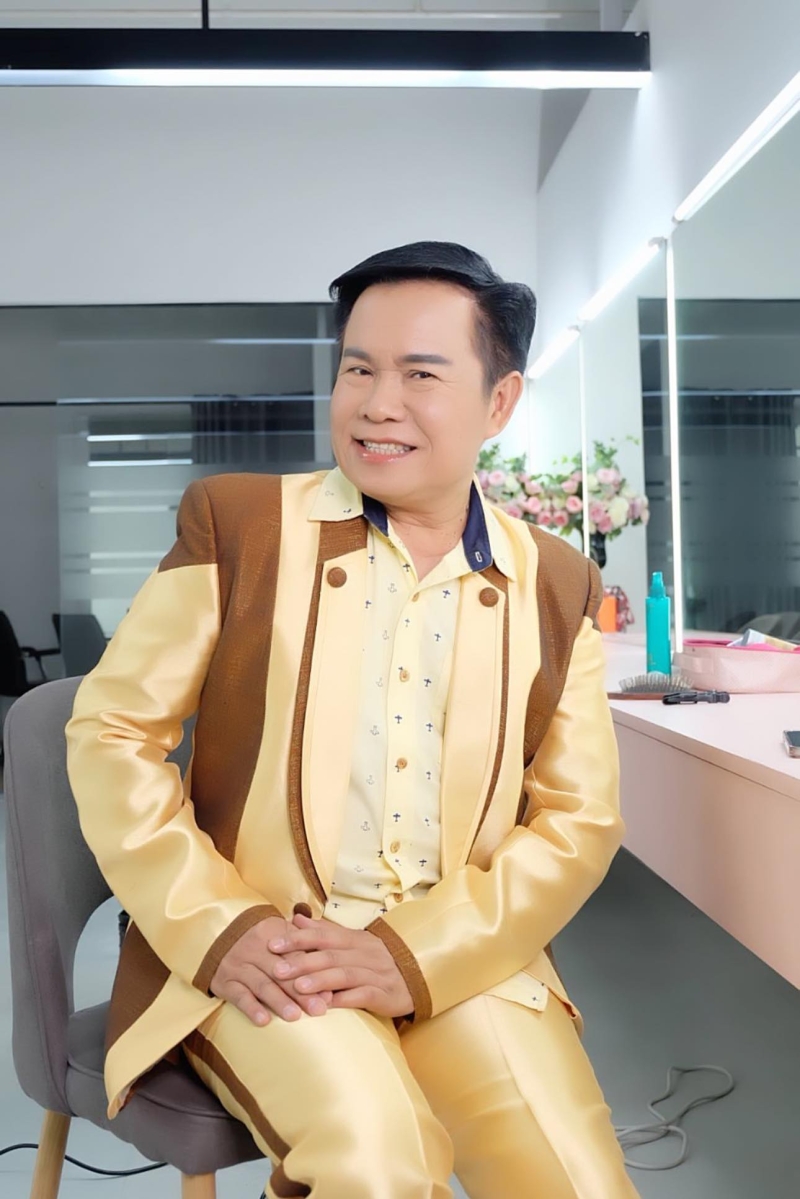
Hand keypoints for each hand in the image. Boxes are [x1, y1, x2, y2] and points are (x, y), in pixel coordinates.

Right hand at [209, 915, 332, 1026]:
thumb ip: (304, 951)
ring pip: (262, 985)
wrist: (215, 934)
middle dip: (301, 992)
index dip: (313, 975)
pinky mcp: (225, 982)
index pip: (296, 956)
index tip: (329, 993)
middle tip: (319, 1009)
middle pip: (282, 973)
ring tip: (294, 1016)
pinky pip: (238, 996)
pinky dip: (251, 1008)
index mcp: (272, 934)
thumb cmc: (259, 939)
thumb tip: (328, 977)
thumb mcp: (279, 934)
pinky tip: (263, 1020)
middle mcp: (255, 949)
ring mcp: (238, 966)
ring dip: (279, 1001)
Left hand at [267, 912, 413, 1019]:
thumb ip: (324, 932)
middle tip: (276, 969)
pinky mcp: (385, 994)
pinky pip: (364, 995)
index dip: (297, 939)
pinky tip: (327, 1006)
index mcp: (354, 939)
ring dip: (320, 980)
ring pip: (345, 974)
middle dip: (302, 962)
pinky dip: (345, 1000)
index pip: (323, 936)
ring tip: (298, 987)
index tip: (272, 945)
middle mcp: (364, 953)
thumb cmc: (376, 960)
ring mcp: (375, 973)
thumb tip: (296, 918)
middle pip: (330, 955)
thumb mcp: (352, 942)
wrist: (417, 976)